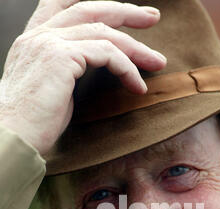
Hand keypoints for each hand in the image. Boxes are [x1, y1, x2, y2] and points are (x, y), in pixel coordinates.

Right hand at [0, 0, 165, 154]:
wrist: (12, 138)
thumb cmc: (31, 125)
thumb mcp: (51, 90)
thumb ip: (68, 72)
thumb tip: (94, 73)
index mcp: (34, 40)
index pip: (63, 4)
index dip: (96, 2)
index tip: (125, 10)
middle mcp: (39, 35)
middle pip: (90, 9)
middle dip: (125, 12)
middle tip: (152, 18)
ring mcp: (48, 42)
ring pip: (104, 31)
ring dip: (136, 48)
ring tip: (157, 62)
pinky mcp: (61, 57)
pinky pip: (107, 53)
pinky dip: (127, 68)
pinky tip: (137, 86)